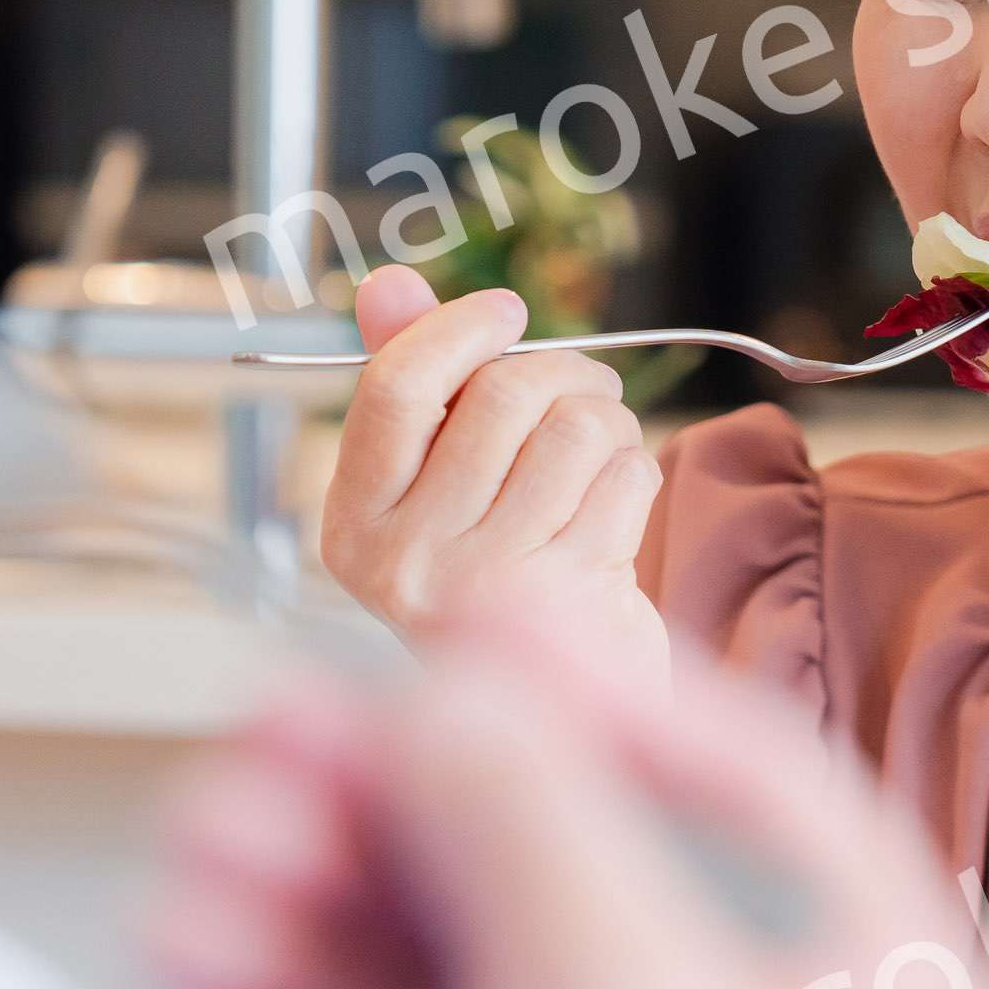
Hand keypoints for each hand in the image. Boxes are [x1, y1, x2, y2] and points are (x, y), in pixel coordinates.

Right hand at [145, 590, 988, 988]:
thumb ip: (527, 813)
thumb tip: (466, 680)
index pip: (758, 792)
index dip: (600, 691)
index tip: (469, 618)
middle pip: (583, 862)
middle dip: (412, 797)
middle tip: (278, 732)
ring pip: (471, 955)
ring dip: (327, 884)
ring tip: (206, 839)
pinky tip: (203, 937)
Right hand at [316, 265, 665, 674]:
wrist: (556, 704)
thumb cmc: (491, 572)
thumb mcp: (431, 488)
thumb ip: (406, 383)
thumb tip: (386, 284)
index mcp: (353, 525)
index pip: (394, 389)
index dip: (457, 330)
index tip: (505, 312)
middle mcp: (405, 563)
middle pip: (500, 397)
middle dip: (563, 373)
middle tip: (584, 391)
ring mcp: (486, 587)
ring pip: (573, 430)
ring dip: (608, 421)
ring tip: (601, 447)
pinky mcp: (570, 602)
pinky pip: (624, 479)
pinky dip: (634, 472)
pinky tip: (615, 503)